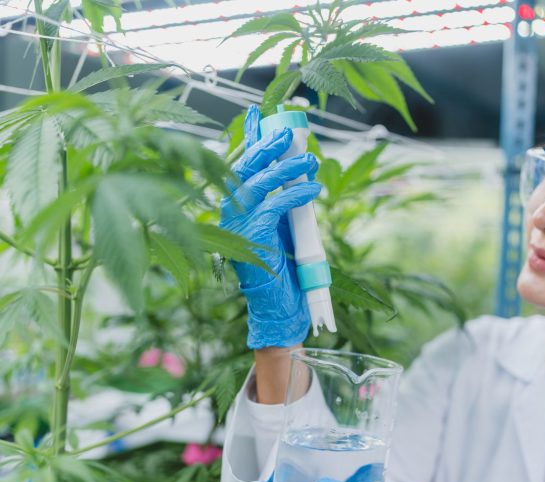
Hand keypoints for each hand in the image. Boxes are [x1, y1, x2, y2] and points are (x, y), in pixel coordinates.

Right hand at [220, 105, 320, 348]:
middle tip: (288, 131)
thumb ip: (282, 197)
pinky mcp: (253, 234)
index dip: (249, 139)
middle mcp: (230, 211)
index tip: (258, 114)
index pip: (240, 164)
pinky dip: (296, 194)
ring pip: (260, 183)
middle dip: (267, 146)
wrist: (278, 302)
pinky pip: (276, 205)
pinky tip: (313, 188)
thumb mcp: (281, 223)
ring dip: (287, 168)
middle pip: (244, 168)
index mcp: (233, 205)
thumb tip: (298, 168)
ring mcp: (238, 223)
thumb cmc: (281, 263)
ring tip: (311, 159)